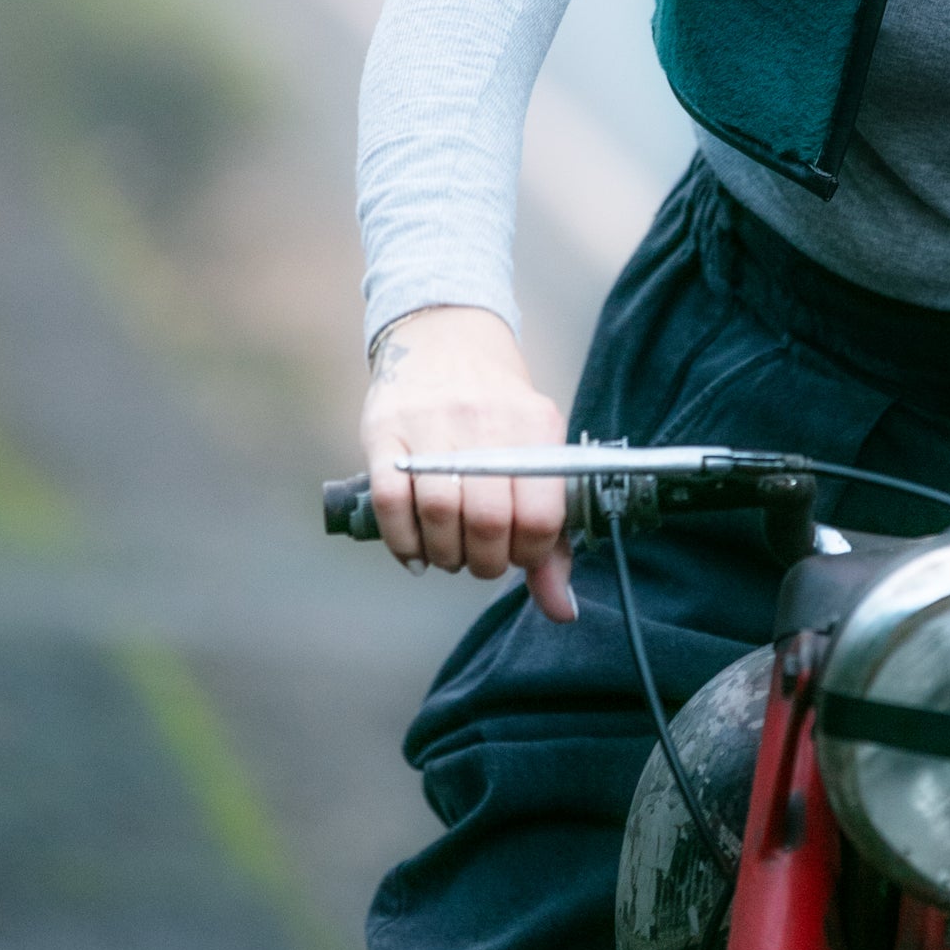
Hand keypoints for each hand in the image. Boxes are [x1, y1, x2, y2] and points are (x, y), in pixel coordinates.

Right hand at [360, 306, 574, 620]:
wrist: (446, 339)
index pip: (540, 517)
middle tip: (479, 560)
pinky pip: (391, 502)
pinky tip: (415, 550)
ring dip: (444, 555)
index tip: (517, 554)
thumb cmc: (500, 415)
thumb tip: (563, 611)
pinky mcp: (386, 431)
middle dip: (485, 562)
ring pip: (440, 514)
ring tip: (449, 554)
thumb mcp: (537, 456)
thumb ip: (551, 537)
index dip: (527, 554)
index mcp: (537, 428)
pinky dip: (402, 541)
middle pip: (488, 522)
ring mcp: (432, 425)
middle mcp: (487, 423)